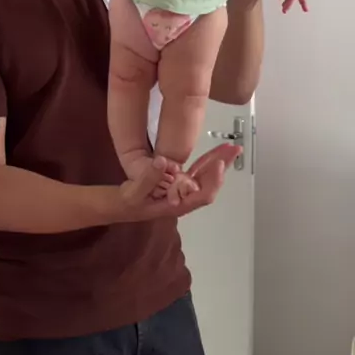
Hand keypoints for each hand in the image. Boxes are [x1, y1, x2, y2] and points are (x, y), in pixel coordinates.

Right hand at [119, 144, 240, 221]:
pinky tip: (213, 154)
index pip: (202, 194)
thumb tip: (163, 161)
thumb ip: (147, 179)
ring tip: (229, 148)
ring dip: (217, 161)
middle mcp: (185, 198)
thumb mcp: (133, 193)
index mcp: (178, 204)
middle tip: (235, 149)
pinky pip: (196, 171)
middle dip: (222, 166)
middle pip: (209, 183)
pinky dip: (205, 161)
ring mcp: (183, 189)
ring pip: (205, 176)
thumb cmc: (127, 203)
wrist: (120, 206)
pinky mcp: (178, 182)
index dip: (213, 180)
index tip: (219, 163)